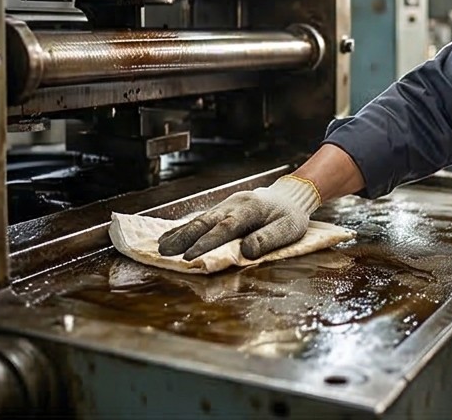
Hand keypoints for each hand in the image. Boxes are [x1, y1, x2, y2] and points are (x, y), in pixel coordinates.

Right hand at [157, 175, 321, 260]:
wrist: (291, 196)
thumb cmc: (290, 216)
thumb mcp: (288, 229)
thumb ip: (268, 239)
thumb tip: (246, 251)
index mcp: (250, 208)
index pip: (226, 227)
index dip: (207, 242)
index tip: (190, 256)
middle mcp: (234, 204)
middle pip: (206, 221)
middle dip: (184, 238)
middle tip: (164, 253)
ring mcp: (226, 205)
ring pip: (200, 219)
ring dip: (180, 233)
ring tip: (161, 247)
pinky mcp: (222, 209)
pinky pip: (201, 218)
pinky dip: (184, 228)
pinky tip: (170, 237)